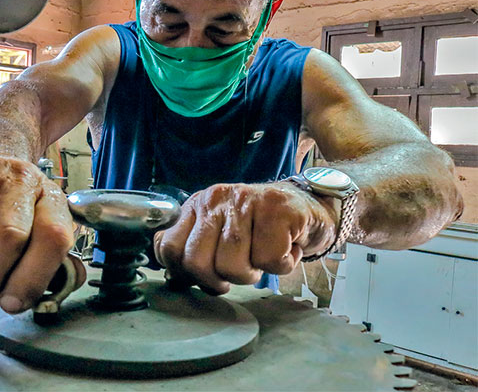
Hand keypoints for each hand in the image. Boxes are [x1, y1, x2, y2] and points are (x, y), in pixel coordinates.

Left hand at [153, 182, 336, 294]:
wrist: (309, 205)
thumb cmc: (261, 227)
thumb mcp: (220, 234)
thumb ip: (193, 251)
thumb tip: (173, 279)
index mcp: (197, 205)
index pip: (169, 248)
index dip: (185, 273)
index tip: (207, 278)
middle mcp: (216, 198)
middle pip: (197, 263)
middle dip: (220, 280)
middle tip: (240, 270)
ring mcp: (246, 201)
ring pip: (233, 266)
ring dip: (254, 274)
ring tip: (265, 256)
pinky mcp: (278, 210)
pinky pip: (270, 261)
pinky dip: (282, 265)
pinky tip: (287, 248)